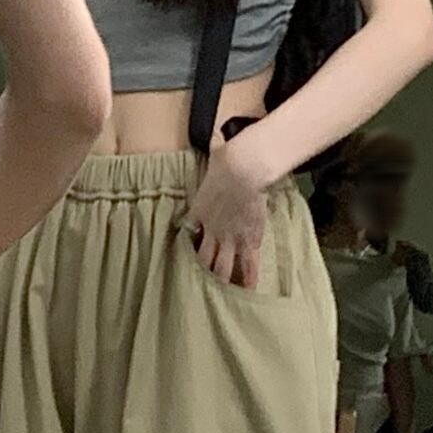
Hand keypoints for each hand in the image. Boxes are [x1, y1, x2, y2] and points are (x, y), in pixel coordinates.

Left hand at [185, 132, 274, 289]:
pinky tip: (248, 295)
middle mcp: (210, 230)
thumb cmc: (226, 160)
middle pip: (201, 257)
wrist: (241, 169)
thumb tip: (215, 132)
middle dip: (198, 273)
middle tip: (193, 289)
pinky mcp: (247, 241)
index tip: (184, 254)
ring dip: (219, 283)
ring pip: (220, 268)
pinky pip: (248, 266)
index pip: (190, 232)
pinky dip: (248, 280)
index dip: (189, 244)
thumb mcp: (215, 155)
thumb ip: (214, 148)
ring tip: (218, 300)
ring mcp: (228, 238)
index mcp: (199, 210)